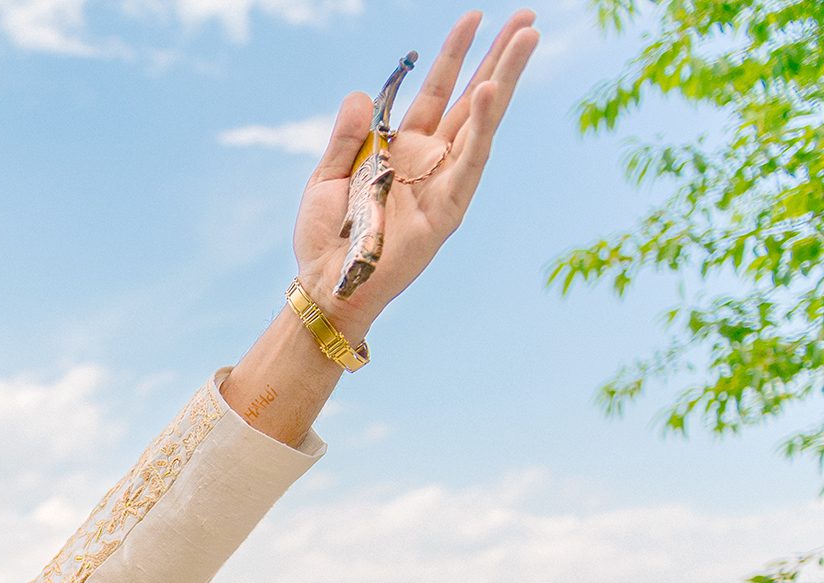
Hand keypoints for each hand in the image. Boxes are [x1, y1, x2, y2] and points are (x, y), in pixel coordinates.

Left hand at [294, 11, 539, 335]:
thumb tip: (362, 93)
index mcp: (404, 147)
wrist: (325, 286)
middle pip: (472, 98)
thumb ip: (347, 136)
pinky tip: (493, 92)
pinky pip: (470, 161)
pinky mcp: (449, 209)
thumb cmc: (327, 238)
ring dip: (505, 79)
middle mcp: (430, 160)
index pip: (437, 91)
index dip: (454, 55)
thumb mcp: (328, 177)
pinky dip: (484, 127)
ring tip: (527, 37)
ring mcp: (444, 182)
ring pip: (482, 121)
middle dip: (499, 57)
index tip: (473, 17)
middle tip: (527, 16)